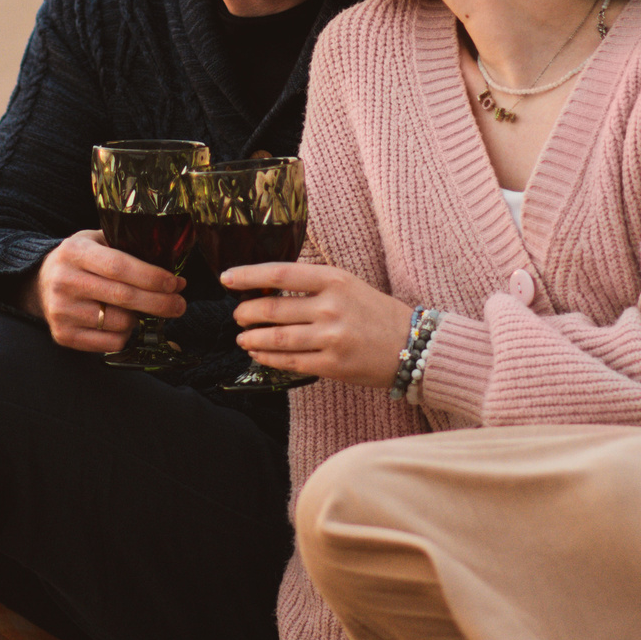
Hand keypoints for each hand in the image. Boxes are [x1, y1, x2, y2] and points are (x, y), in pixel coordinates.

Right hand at [21, 230, 188, 353]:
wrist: (40, 283)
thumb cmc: (79, 261)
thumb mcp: (95, 241)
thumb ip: (125, 247)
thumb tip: (170, 266)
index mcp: (75, 252)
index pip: (119, 266)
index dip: (152, 277)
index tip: (176, 282)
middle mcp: (64, 281)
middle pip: (124, 297)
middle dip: (160, 303)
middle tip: (180, 304)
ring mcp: (62, 311)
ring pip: (121, 323)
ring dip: (140, 319)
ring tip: (141, 309)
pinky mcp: (63, 335)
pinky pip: (111, 342)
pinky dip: (126, 335)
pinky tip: (124, 323)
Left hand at [221, 262, 413, 389]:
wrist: (413, 345)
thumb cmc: (377, 312)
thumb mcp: (349, 284)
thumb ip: (313, 283)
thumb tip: (269, 285)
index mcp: (334, 280)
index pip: (279, 274)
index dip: (248, 276)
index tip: (227, 278)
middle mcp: (330, 307)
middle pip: (272, 309)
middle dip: (246, 313)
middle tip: (238, 315)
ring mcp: (331, 338)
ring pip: (276, 338)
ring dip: (252, 338)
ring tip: (243, 337)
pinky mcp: (332, 365)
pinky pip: (290, 362)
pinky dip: (269, 359)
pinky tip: (259, 355)